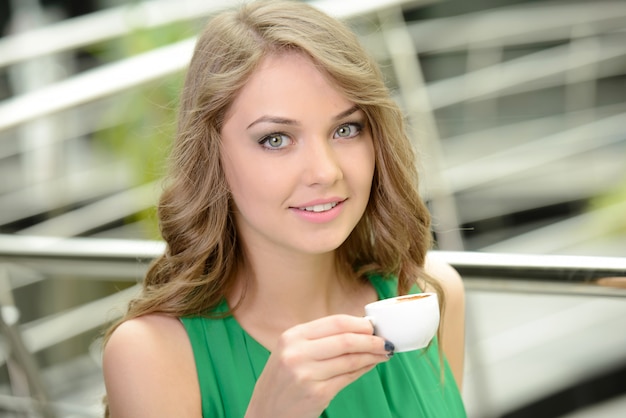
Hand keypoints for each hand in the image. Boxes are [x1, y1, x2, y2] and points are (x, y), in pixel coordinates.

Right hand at [245, 314, 392, 417]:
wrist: (265, 413)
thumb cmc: (282, 381)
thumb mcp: (291, 352)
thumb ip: (319, 340)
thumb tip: (359, 330)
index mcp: (292, 336)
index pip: (335, 322)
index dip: (359, 323)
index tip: (374, 325)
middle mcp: (297, 353)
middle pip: (346, 339)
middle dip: (371, 339)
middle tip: (385, 341)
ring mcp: (306, 374)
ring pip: (351, 359)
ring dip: (372, 355)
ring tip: (384, 353)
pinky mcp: (317, 394)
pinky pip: (348, 378)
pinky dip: (364, 370)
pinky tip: (370, 366)